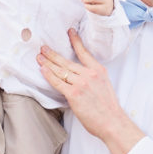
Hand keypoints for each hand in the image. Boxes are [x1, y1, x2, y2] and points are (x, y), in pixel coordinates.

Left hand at [38, 29, 143, 153]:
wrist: (112, 122)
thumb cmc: (108, 108)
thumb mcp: (105, 85)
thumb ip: (93, 77)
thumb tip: (79, 75)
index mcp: (98, 70)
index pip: (84, 52)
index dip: (75, 41)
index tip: (70, 32)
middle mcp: (89, 74)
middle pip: (66, 61)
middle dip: (52, 54)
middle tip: (43, 48)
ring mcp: (81, 83)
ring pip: (60, 70)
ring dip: (47, 63)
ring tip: (39, 57)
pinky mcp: (73, 94)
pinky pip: (57, 82)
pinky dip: (48, 75)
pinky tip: (42, 69)